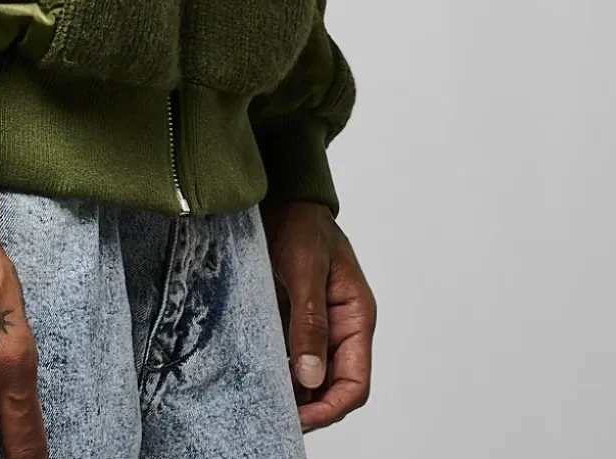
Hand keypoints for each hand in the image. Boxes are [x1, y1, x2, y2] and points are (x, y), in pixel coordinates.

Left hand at [259, 197, 375, 432]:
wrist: (280, 196)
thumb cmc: (300, 224)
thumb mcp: (305, 270)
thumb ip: (310, 321)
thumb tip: (309, 375)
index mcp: (356, 317)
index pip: (355, 382)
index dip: (331, 407)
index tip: (300, 419)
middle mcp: (340, 327)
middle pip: (333, 386)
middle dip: (310, 407)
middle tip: (276, 417)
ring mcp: (316, 325)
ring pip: (311, 376)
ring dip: (293, 393)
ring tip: (265, 402)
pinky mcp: (293, 319)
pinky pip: (291, 356)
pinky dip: (279, 371)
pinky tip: (259, 378)